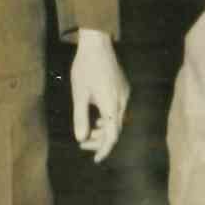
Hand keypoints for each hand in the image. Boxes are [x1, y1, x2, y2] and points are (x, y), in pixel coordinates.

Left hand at [71, 28, 129, 161]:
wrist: (97, 44)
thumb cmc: (85, 67)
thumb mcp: (79, 93)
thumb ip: (80, 117)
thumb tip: (81, 139)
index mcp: (111, 105)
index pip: (111, 136)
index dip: (104, 150)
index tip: (95, 160)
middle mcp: (123, 102)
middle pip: (115, 130)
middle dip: (100, 141)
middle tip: (83, 145)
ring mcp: (125, 95)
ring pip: (117, 121)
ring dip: (104, 130)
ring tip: (89, 133)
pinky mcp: (124, 89)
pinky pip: (118, 111)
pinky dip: (108, 118)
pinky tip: (97, 118)